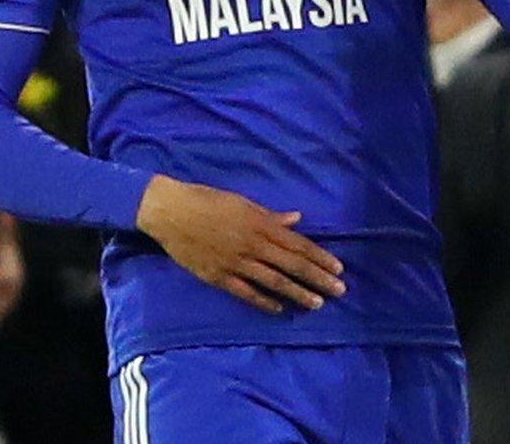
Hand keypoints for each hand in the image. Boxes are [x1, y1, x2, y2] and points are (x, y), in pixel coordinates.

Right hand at [135, 177, 345, 314]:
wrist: (169, 211)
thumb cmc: (208, 201)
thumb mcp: (243, 202)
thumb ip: (270, 215)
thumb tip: (297, 219)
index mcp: (261, 225)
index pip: (298, 245)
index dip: (320, 258)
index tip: (339, 269)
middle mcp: (252, 245)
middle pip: (292, 265)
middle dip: (317, 279)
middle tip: (339, 291)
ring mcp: (235, 263)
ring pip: (273, 281)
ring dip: (297, 293)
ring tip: (317, 303)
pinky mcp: (217, 277)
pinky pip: (245, 292)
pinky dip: (263, 301)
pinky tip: (280, 308)